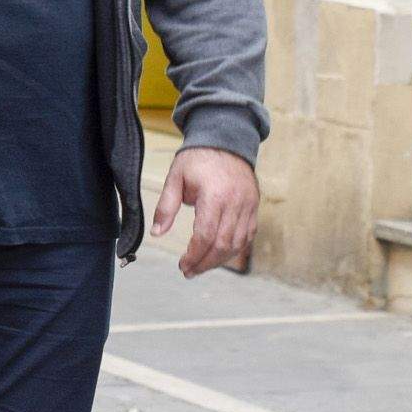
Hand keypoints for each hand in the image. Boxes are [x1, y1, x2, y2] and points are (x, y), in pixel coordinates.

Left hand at [149, 146, 257, 277]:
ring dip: (220, 260)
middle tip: (190, 271)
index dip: (194, 256)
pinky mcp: (254, 206)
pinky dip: (234, 249)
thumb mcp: (176, 178)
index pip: (206, 236)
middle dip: (205, 263)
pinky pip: (248, 236)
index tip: (183, 265)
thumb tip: (157, 233)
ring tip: (202, 266)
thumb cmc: (198, 159)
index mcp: (215, 196)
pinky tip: (220, 254)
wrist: (226, 139)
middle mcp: (235, 203)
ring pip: (238, 244)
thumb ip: (166, 206)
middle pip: (223, 245)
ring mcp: (248, 205)